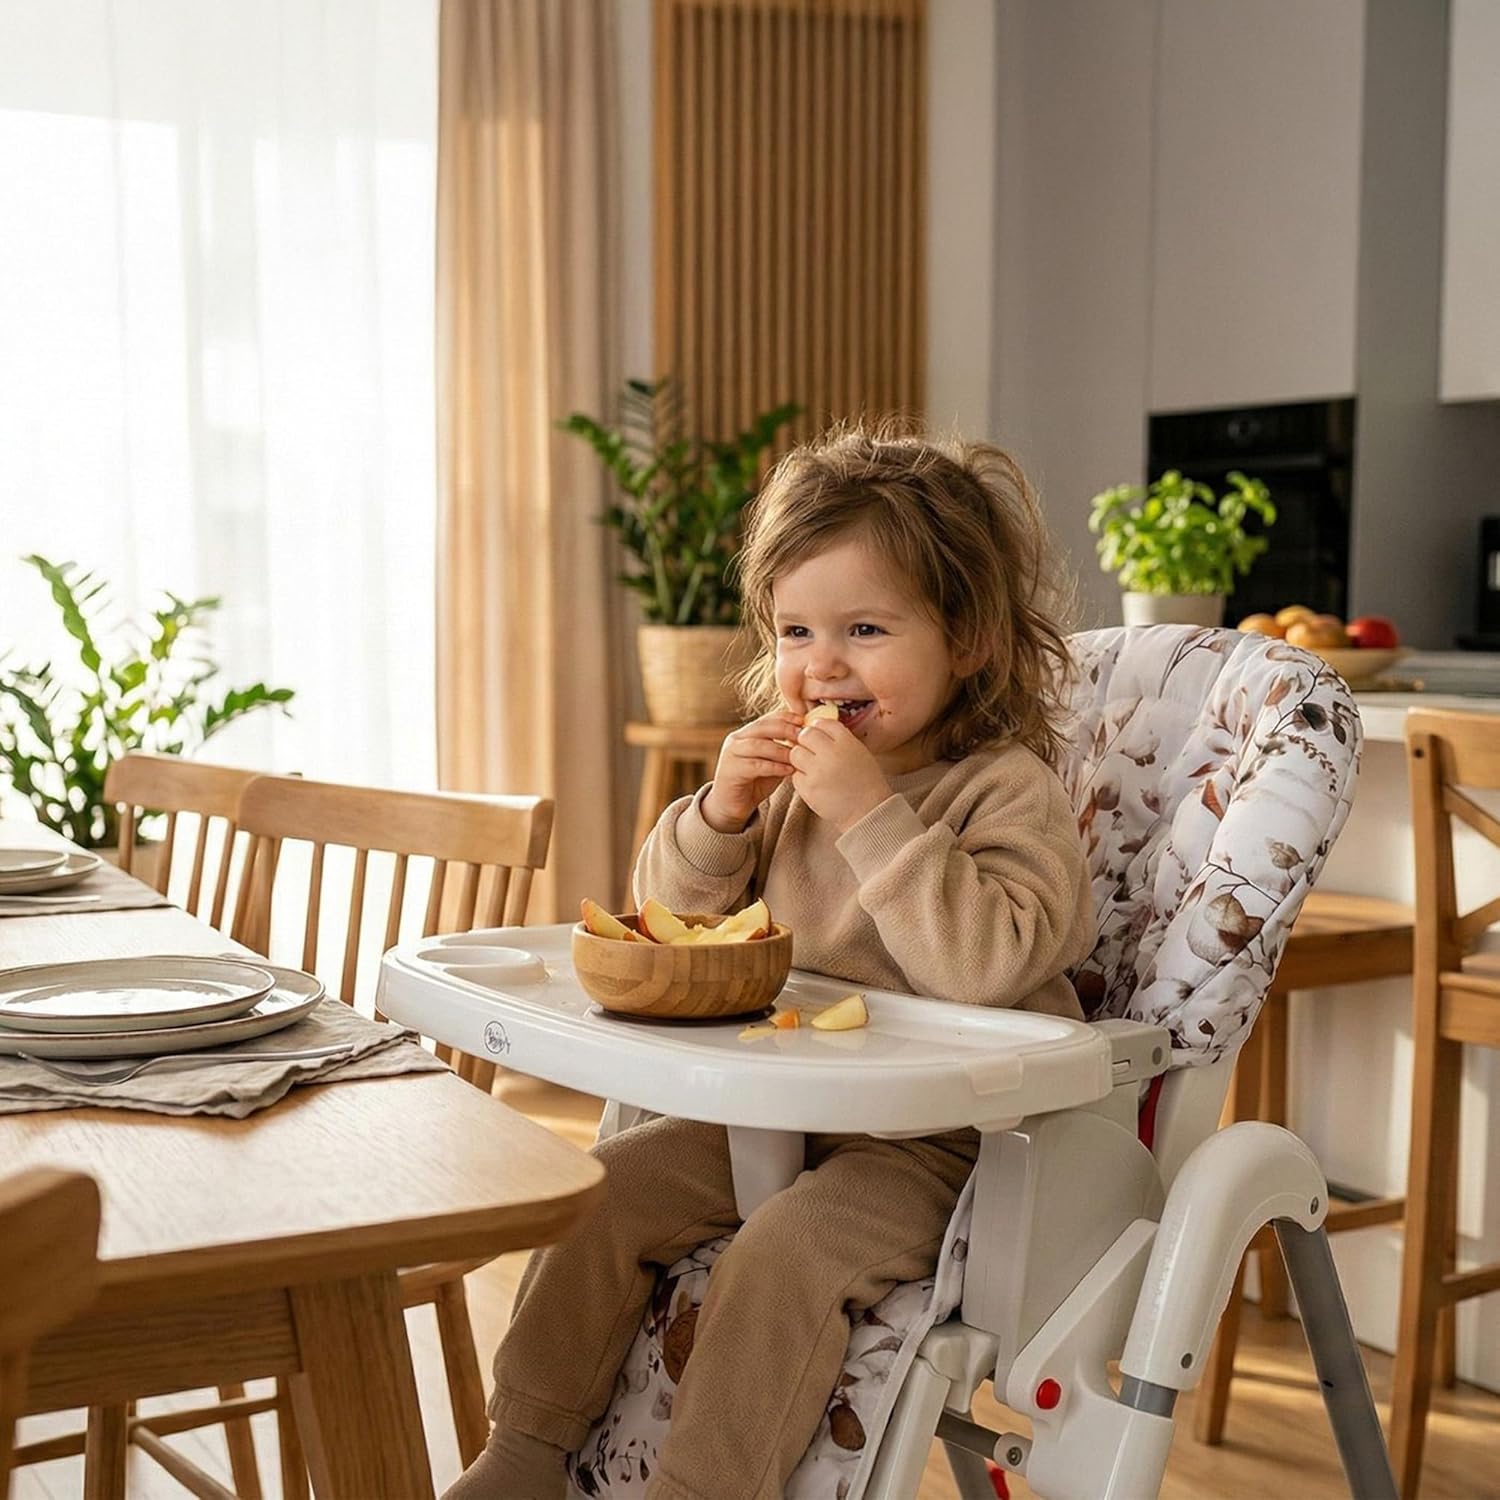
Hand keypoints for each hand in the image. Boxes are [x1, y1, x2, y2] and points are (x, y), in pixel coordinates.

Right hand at [701, 712, 799, 831]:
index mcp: (747, 733)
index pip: (767, 719)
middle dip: (785, 730)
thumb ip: (784, 750)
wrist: (733, 804)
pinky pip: (755, 765)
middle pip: (762, 727)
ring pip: (758, 745)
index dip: (786, 717)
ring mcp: (731, 754)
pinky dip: (774, 767)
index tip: (804, 721)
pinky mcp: (730, 770)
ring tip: (797, 756)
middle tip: (802, 737)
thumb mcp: (773, 762)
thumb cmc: (756, 782)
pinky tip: (788, 771)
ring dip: (780, 750)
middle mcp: (736, 739)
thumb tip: (807, 740)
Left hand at [789, 718, 890, 831]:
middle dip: (806, 741)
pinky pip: (795, 775)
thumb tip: (815, 728)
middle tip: (812, 752)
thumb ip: (839, 740)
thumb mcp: (859, 752)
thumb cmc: (865, 782)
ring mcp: (817, 771)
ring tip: (813, 768)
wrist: (868, 811)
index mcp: (846, 742)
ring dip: (801, 758)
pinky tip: (815, 783)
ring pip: (795, 753)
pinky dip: (802, 778)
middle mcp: (831, 753)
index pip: (822, 723)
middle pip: (805, 735)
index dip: (818, 728)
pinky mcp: (808, 788)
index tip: (819, 736)